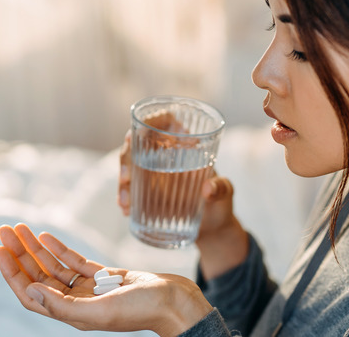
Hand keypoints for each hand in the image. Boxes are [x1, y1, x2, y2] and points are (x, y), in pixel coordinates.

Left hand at [0, 224, 211, 335]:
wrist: (176, 302)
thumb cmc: (143, 310)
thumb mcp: (101, 311)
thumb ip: (64, 305)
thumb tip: (30, 291)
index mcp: (72, 314)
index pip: (30, 293)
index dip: (12, 272)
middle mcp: (77, 302)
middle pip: (38, 276)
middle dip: (20, 253)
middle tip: (4, 229)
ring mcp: (90, 289)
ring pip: (54, 266)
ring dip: (36, 247)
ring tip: (20, 227)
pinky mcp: (106, 277)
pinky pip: (75, 261)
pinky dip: (60, 248)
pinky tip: (47, 235)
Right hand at [117, 113, 247, 277]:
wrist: (213, 229)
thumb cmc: (221, 204)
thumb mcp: (226, 193)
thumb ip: (221, 188)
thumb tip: (207, 189)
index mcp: (186, 145)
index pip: (166, 121)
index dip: (151, 119)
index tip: (140, 131)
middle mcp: (167, 155)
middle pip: (139, 143)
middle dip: (127, 157)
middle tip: (127, 178)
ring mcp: (154, 173)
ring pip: (130, 166)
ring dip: (122, 181)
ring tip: (125, 202)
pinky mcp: (148, 192)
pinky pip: (130, 189)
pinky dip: (125, 197)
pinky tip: (126, 209)